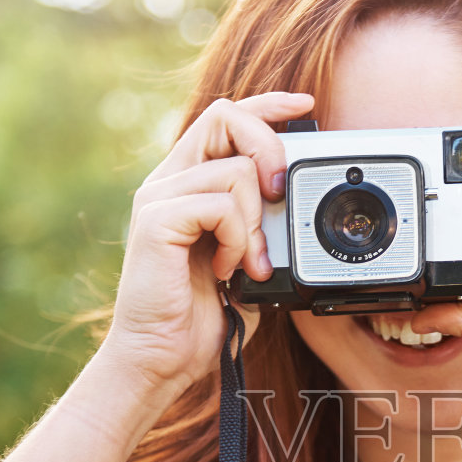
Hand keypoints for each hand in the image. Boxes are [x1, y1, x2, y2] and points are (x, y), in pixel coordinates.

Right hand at [100, 91, 313, 397]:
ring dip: (257, 222)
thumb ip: (263, 227)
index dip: (268, 104)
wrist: (163, 358)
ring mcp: (159, 198)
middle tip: (280, 195)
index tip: (305, 107)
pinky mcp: (156, 221)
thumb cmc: (202, 317)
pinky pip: (218, 204)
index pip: (226, 117)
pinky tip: (224, 270)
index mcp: (189, 183)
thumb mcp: (247, 261)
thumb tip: (295, 202)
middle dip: (269, 149)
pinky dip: (235, 238)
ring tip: (247, 263)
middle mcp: (169, 181)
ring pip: (233, 170)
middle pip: (226, 115)